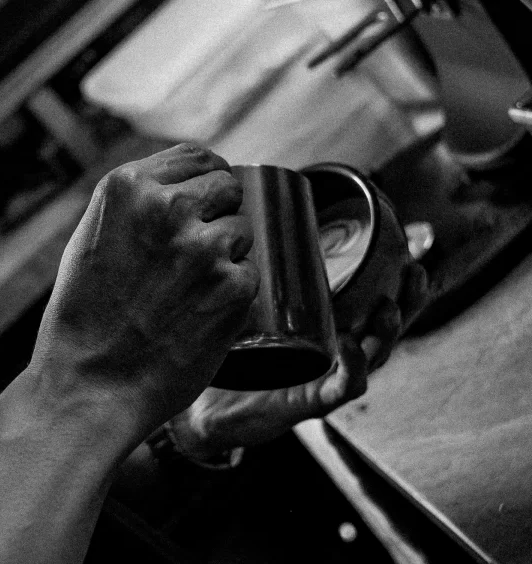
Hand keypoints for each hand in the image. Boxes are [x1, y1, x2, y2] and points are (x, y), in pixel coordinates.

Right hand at [26, 143, 259, 442]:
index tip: (205, 202)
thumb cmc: (86, 313)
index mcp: (130, 186)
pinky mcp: (232, 286)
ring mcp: (203, 245)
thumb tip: (189, 180)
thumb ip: (139, 199)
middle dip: (218, 213)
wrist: (89, 385)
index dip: (206, 179)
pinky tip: (200, 312)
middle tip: (194, 252)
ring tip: (188, 289)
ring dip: (226, 254)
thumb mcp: (94, 234)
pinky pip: (250, 272)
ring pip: (243, 229)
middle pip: (228, 185)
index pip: (199, 156)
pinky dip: (233, 292)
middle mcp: (168, 206)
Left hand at [168, 262, 427, 457]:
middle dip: (408, 302)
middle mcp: (335, 355)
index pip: (374, 305)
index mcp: (329, 331)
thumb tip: (253, 218)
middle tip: (415, 272)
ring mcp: (326, 380)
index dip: (399, 283)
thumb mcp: (252, 309)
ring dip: (385, 333)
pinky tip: (349, 346)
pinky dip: (352, 369)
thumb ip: (257, 274)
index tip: (411, 250)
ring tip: (387, 308)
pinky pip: (341, 388)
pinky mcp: (310, 403)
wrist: (210, 407)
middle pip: (385, 329)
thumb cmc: (235, 354)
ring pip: (373, 358)